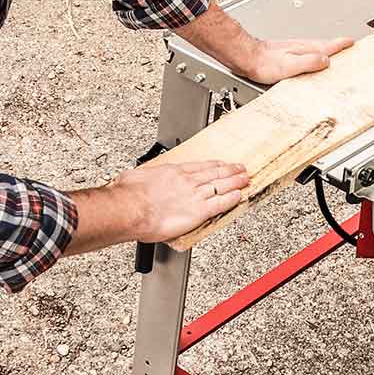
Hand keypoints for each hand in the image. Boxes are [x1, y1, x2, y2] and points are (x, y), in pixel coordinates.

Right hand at [94, 161, 250, 243]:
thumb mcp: (135, 176)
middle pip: (214, 173)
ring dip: (235, 182)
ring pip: (221, 185)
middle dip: (230, 171)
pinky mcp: (198, 211)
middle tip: (241, 168)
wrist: (131, 208)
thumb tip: (133, 179)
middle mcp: (187, 181)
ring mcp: (195, 195)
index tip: (220, 163)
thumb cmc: (128, 194)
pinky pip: (220, 203)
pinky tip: (239, 196)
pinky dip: (231, 199)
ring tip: (245, 179)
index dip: (213, 164)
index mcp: (173, 171)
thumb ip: (142, 178)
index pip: (199, 166)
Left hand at [241, 36, 355, 84]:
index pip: (328, 46)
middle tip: (348, 44)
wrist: (245, 56)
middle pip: (324, 45)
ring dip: (326, 48)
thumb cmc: (263, 64)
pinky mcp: (286, 52)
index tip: (351, 42)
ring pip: (315, 47)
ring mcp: (293, 48)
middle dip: (337, 45)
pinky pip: (306, 51)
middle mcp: (300, 46)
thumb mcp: (289, 66)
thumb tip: (326, 61)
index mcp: (305, 49)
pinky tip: (311, 56)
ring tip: (334, 50)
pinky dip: (314, 52)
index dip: (341, 44)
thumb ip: (308, 62)